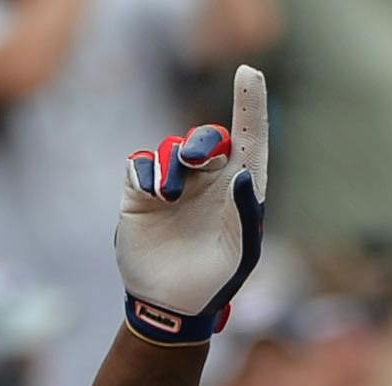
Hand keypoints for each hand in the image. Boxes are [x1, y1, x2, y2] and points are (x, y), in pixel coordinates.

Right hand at [116, 66, 267, 345]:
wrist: (173, 306)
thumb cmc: (216, 280)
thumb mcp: (243, 253)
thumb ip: (248, 213)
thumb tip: (244, 172)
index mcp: (240, 188)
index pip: (250, 137)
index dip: (250, 104)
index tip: (249, 73)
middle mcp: (208, 179)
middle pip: (207, 138)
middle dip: (202, 141)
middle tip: (196, 160)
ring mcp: (174, 185)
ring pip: (171, 150)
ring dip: (172, 166)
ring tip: (170, 197)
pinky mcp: (141, 194)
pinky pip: (141, 166)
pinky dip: (147, 173)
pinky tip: (153, 195)